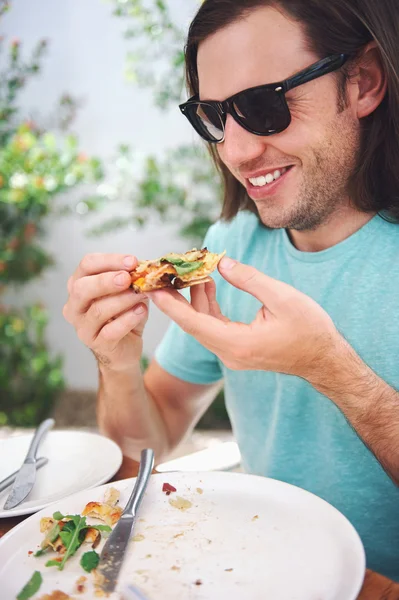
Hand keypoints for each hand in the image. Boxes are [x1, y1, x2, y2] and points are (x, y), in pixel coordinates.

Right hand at [63, 253, 148, 370]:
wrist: (126, 347)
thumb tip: (143, 268)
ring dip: (123, 299)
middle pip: (82, 288)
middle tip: (128, 278)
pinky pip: (111, 331)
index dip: (109, 260)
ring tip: (142, 294)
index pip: (87, 265)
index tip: (132, 261)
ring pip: (98, 310)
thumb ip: (131, 280)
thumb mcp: (127, 292)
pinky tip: (141, 311)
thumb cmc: (124, 314)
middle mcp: (74, 306)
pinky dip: (128, 319)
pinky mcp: (96, 344)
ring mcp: (83, 327)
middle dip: (106, 281)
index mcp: (78, 285)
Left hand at [150, 257, 339, 378]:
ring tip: (188, 271)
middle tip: (161, 276)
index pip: (194, 324)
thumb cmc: (310, 329)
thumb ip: (249, 280)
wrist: (324, 360)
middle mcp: (230, 353)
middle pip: (193, 324)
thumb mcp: (282, 298)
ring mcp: (233, 354)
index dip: (172, 306)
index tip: (152, 290)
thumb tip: (222, 264)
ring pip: (203, 324)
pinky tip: (208, 284)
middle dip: (176, 299)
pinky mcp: (238, 349)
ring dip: (194, 299)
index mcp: (237, 344)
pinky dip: (208, 306)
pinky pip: (215, 326)